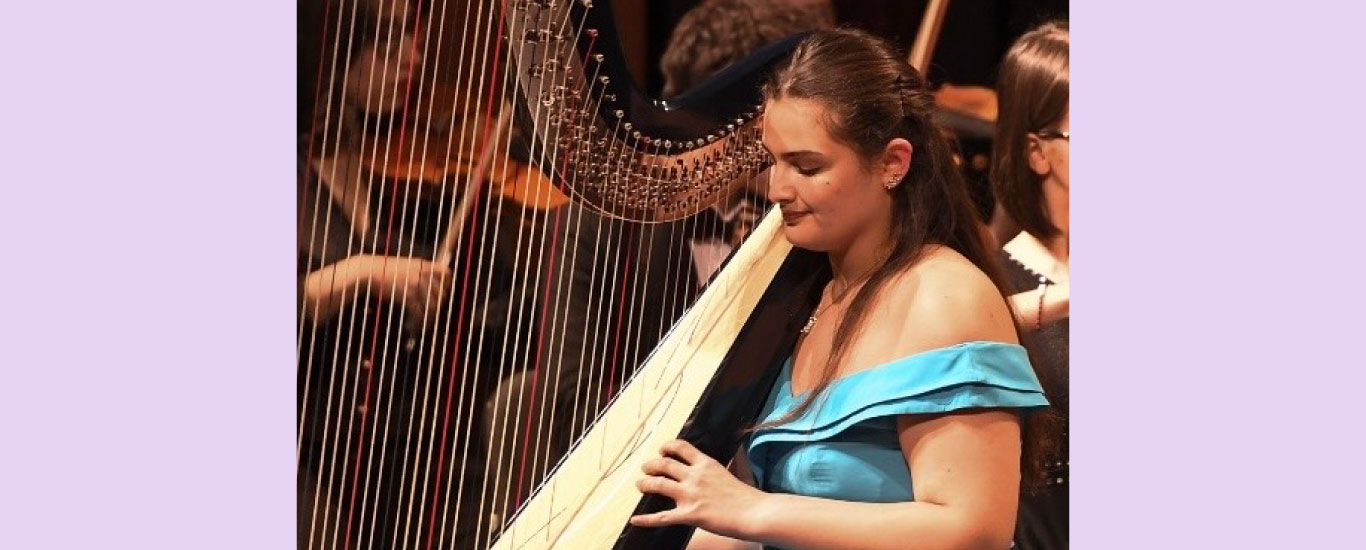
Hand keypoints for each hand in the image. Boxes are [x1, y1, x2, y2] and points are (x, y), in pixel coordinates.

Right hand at [362, 255, 450, 329]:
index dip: (447, 285)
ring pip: (432, 306)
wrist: (367, 270)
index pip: (447, 273)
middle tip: (428, 316)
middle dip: (436, 307)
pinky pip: (420, 313)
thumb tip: (424, 282)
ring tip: (419, 325)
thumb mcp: (404, 264)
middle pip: (441, 294)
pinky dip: (417, 324)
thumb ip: (416, 271)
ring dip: (427, 319)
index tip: (441, 296)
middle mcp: (422, 274)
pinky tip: (411, 327)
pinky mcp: (408, 295)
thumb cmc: (382, 270)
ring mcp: (416, 284)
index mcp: (423, 265)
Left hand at [630, 439, 767, 540]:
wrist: (755, 513)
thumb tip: (738, 451)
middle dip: (651, 465)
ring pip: (658, 484)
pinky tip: (635, 520)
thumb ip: (729, 462)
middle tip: (646, 468)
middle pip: (664, 464)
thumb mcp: (738, 470)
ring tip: (640, 485)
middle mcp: (695, 476)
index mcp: (706, 464)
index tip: (661, 450)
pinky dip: (646, 519)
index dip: (667, 447)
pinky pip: (662, 517)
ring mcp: (691, 495)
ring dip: (645, 484)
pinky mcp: (690, 515)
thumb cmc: (749, 496)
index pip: (681, 447)